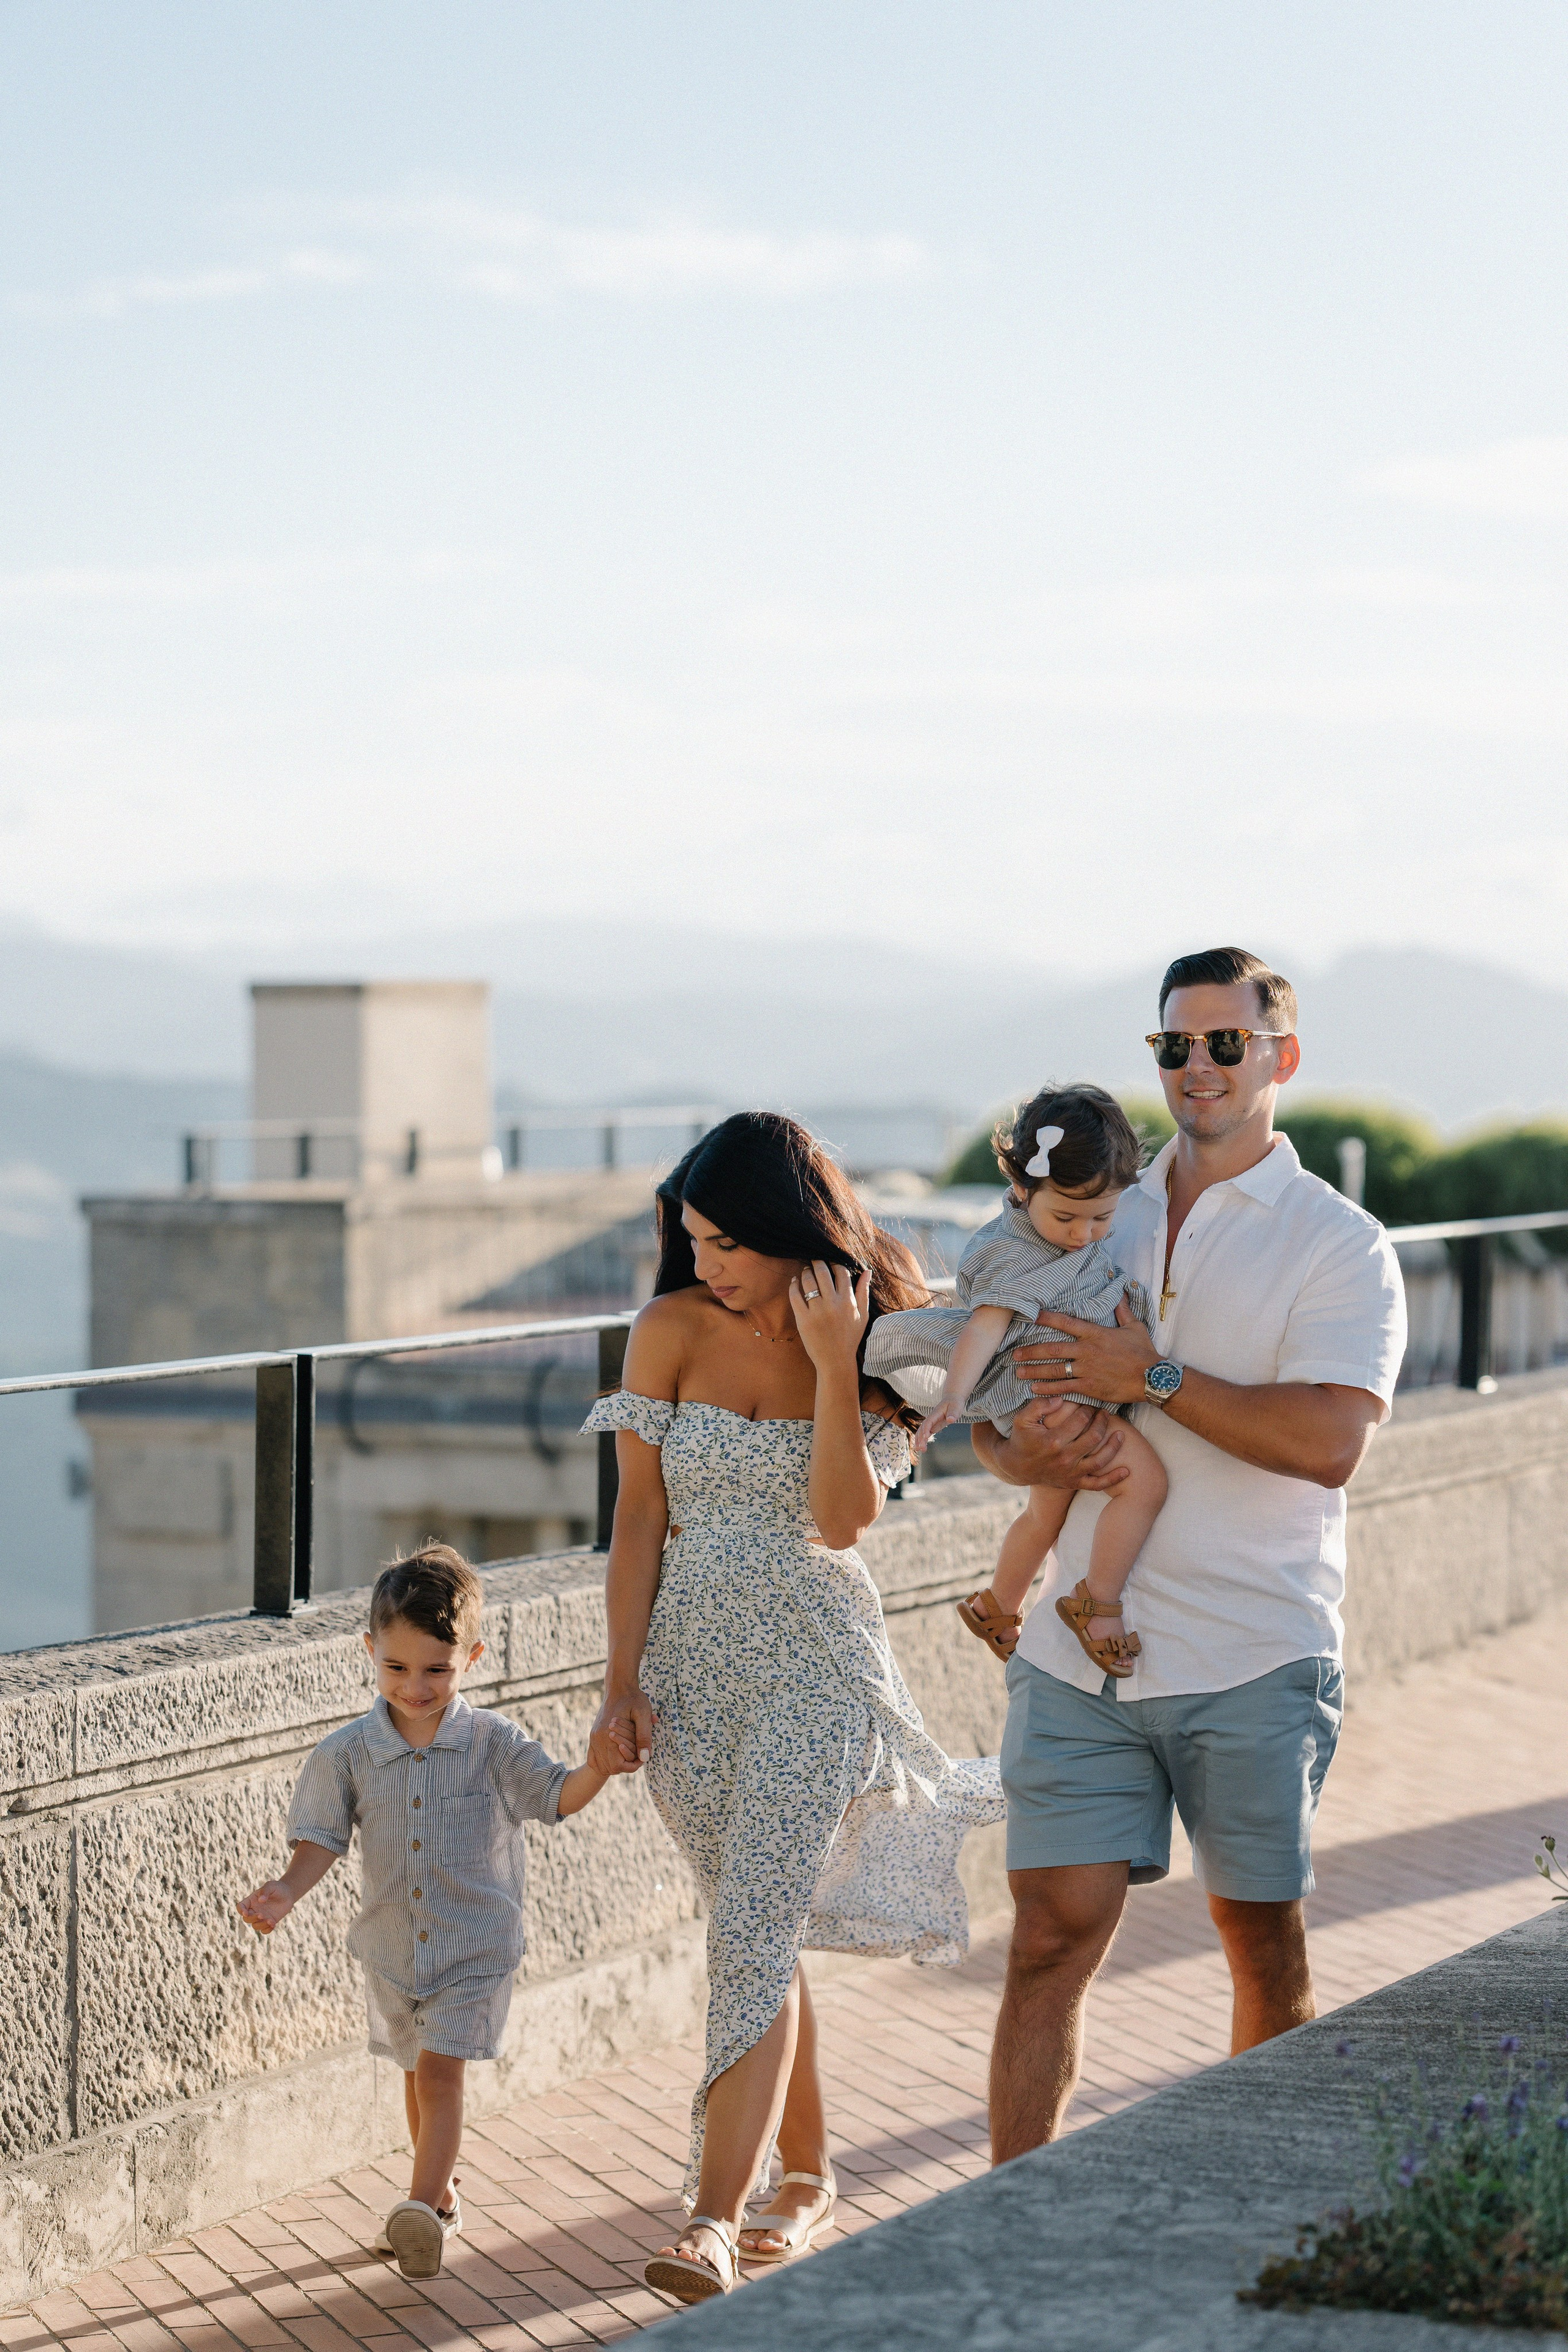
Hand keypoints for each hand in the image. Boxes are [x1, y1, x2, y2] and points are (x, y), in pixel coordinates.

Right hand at [237, 1880, 295, 1934]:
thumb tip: (260, 1900)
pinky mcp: (269, 1922)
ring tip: (271, 1920)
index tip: (246, 1913)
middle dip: (253, 1919)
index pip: (241, 1906)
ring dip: (261, 1925)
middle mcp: (254, 1910)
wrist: (288, 1894)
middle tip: (262, 1915)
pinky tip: (273, 1925)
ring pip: (255, 1926)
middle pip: (247, 1919)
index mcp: (251, 1900)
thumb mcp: (271, 1886)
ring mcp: (261, 1917)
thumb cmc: (277, 1888)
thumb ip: (265, 1891)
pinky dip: (267, 1930)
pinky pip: (264, 1930)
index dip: (241, 1911)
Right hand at [592, 1685, 654, 1771]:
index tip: (642, 1756)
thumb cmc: (634, 1699)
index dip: (632, 1766)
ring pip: (601, 1765)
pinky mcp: (593, 1735)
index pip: (617, 1765)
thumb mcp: (643, 1714)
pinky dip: (603, 1762)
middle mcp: (597, 1739)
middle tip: (637, 1754)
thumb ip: (644, 1736)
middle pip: (609, 1768)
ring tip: (628, 1754)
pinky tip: (616, 1755)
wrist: (619, 1687)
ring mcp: (593, 1738)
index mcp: (608, 1735)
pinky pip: (593, 1758)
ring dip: (615, 1765)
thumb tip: (644, 1758)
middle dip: (625, 1766)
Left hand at [789, 1261, 868, 1372]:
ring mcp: (817, 1311)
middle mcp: (833, 1304)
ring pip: (807, 1281)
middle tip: (814, 1260)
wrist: (835, 1360)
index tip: (830, 1262)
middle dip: (817, 1262)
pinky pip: (795, 1296)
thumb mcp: (863, 1315)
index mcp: (848, 1301)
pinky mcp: (803, 1319)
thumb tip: (867, 1271)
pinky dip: (793, 1285)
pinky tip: (795, 1282)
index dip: (834, 1263)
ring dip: (805, 1271)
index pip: (841, 1272)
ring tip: (805, 1271)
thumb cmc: (850, 1337)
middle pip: (822, 1271)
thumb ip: (864, 1291)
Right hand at [915, 1400, 961, 1453]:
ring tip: (918, 1450)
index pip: (928, 1421)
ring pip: (922, 1431)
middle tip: (921, 1449)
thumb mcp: (956, 1407)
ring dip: (919, 1440)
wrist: (952, 1399)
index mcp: (936, 1413)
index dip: (926, 1429)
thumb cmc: (955, 1403)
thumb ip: (953, 1413)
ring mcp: (931, 1422)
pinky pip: (925, 1432)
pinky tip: (921, 1446)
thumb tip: (950, 1420)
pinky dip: (922, 1439)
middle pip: (922, 1428)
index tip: (926, 1437)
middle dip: (920, 1438)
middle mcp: (931, 1418)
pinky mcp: (933, 1425)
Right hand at [980, 1398, 1129, 1490]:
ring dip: (1114, 1447)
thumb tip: (1061, 1398)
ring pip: (1100, 1460)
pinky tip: (1126, 1471)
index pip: (1080, 1420)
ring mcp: (1071, 1473)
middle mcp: (1064, 1458)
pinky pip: (1097, 1484)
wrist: (1017, 1467)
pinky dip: (1113, 1479)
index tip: (1090, 1404)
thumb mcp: (1022, 1419)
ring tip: (1121, 1434)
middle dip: (1102, 1422)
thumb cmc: (1021, 1439)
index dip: (1088, 1409)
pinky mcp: (1074, 1483)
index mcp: (1053, 1441)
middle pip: (1094, 1437)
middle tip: (1105, 1413)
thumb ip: (1039, 1406)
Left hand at [1012, 1301, 1158, 1406]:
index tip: (1031, 1315)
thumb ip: (1122, 1310)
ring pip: (1054, 1370)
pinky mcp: (1089, 1387)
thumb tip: (1120, 1291)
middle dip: (1031, 1351)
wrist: (1152, 1377)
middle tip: (1014, 1354)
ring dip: (1034, 1371)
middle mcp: (1086, 1350)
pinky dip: (1047, 1389)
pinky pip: (1064, 1387)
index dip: (1046, 1318)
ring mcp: (1086, 1369)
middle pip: (1052, 1349)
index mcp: (1094, 1333)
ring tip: (1018, 1372)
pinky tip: (1034, 1390)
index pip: (1065, 1322)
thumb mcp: (1134, 1326)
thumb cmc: (1143, 1352)